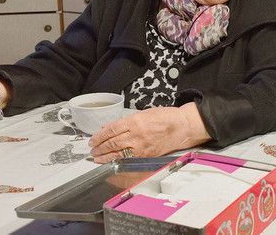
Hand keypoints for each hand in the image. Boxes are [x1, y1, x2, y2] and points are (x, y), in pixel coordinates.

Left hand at [88, 102, 210, 162]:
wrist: (182, 127)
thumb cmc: (166, 118)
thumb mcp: (144, 113)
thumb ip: (125, 121)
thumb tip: (109, 127)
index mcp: (135, 120)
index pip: (111, 129)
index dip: (99, 136)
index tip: (93, 139)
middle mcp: (137, 134)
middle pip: (112, 142)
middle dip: (99, 147)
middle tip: (92, 149)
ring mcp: (142, 146)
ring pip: (118, 152)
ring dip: (105, 156)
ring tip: (97, 157)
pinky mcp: (147, 154)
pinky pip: (128, 159)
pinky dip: (117, 160)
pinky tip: (110, 161)